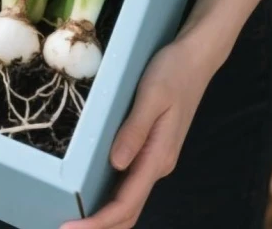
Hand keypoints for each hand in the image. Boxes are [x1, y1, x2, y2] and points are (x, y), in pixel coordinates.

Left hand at [61, 34, 217, 228]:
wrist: (195, 59)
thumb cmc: (171, 73)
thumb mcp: (150, 96)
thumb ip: (134, 130)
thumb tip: (116, 164)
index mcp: (158, 156)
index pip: (126, 203)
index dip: (99, 222)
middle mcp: (158, 164)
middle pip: (128, 211)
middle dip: (99, 227)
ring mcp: (156, 158)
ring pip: (130, 200)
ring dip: (105, 217)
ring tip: (76, 221)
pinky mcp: (152, 148)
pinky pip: (131, 184)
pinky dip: (112, 199)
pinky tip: (94, 196)